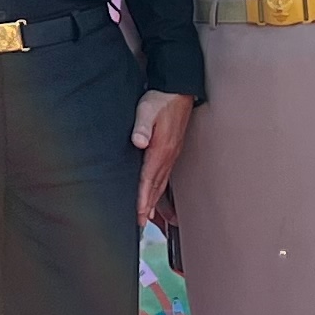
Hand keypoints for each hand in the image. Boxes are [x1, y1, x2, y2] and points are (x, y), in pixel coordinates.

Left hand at [132, 90, 195, 222]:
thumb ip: (141, 126)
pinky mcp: (172, 150)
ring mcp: (171, 154)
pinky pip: (164, 175)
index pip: (148, 178)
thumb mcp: (146, 109)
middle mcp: (168, 155)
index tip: (138, 213)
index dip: (142, 197)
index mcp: (161, 149)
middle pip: (155, 186)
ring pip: (161, 183)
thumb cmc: (160, 100)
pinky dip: (159, 189)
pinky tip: (156, 195)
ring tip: (147, 216)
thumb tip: (139, 141)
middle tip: (140, 223)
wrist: (177, 91)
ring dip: (154, 201)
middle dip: (148, 206)